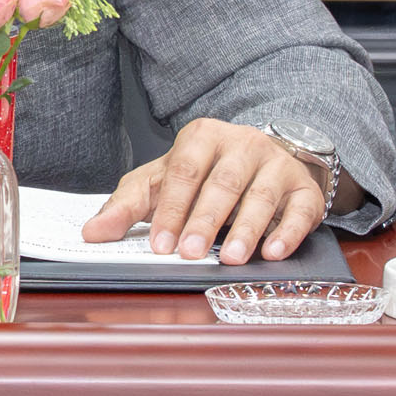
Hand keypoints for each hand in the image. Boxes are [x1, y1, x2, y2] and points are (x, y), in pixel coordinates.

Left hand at [80, 117, 325, 263]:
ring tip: (232, 257)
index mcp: (201, 137)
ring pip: (260, 195)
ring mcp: (276, 163)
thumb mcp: (162, 181)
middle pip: (221, 183)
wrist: (262, 159)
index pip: (183, 172)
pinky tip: (272, 251)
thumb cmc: (204, 173)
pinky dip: (288, 231)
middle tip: (189, 253)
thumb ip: (127, 205)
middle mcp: (241, 144)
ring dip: (246, 228)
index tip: (161, 245)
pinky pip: (301, 208)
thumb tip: (91, 233)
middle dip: (204, 221)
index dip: (171, 209)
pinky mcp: (304, 187)